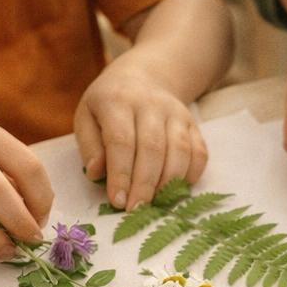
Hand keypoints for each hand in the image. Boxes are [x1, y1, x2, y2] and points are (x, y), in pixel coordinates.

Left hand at [75, 65, 207, 212]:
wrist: (144, 77)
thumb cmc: (109, 105)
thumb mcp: (86, 117)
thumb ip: (90, 146)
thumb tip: (97, 173)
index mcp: (117, 101)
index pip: (121, 141)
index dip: (121, 175)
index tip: (117, 201)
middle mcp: (150, 104)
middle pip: (152, 149)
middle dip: (145, 184)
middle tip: (136, 210)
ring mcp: (176, 113)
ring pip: (179, 151)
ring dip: (168, 184)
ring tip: (155, 205)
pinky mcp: (193, 124)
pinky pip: (199, 152)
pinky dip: (191, 175)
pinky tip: (177, 192)